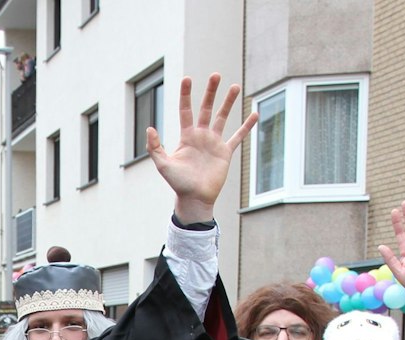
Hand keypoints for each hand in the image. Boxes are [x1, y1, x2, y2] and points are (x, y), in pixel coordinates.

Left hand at [148, 74, 257, 223]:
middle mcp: (201, 136)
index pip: (186, 110)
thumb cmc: (177, 183)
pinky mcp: (225, 152)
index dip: (186, 94)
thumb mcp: (163, 164)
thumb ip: (155, 147)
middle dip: (211, 92)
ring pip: (223, 117)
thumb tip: (150, 128)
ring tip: (235, 86)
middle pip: (206, 108)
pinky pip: (238, 137)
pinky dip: (247, 126)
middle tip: (216, 75)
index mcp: (186, 136)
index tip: (188, 78)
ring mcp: (214, 143)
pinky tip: (254, 114)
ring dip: (229, 102)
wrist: (194, 198)